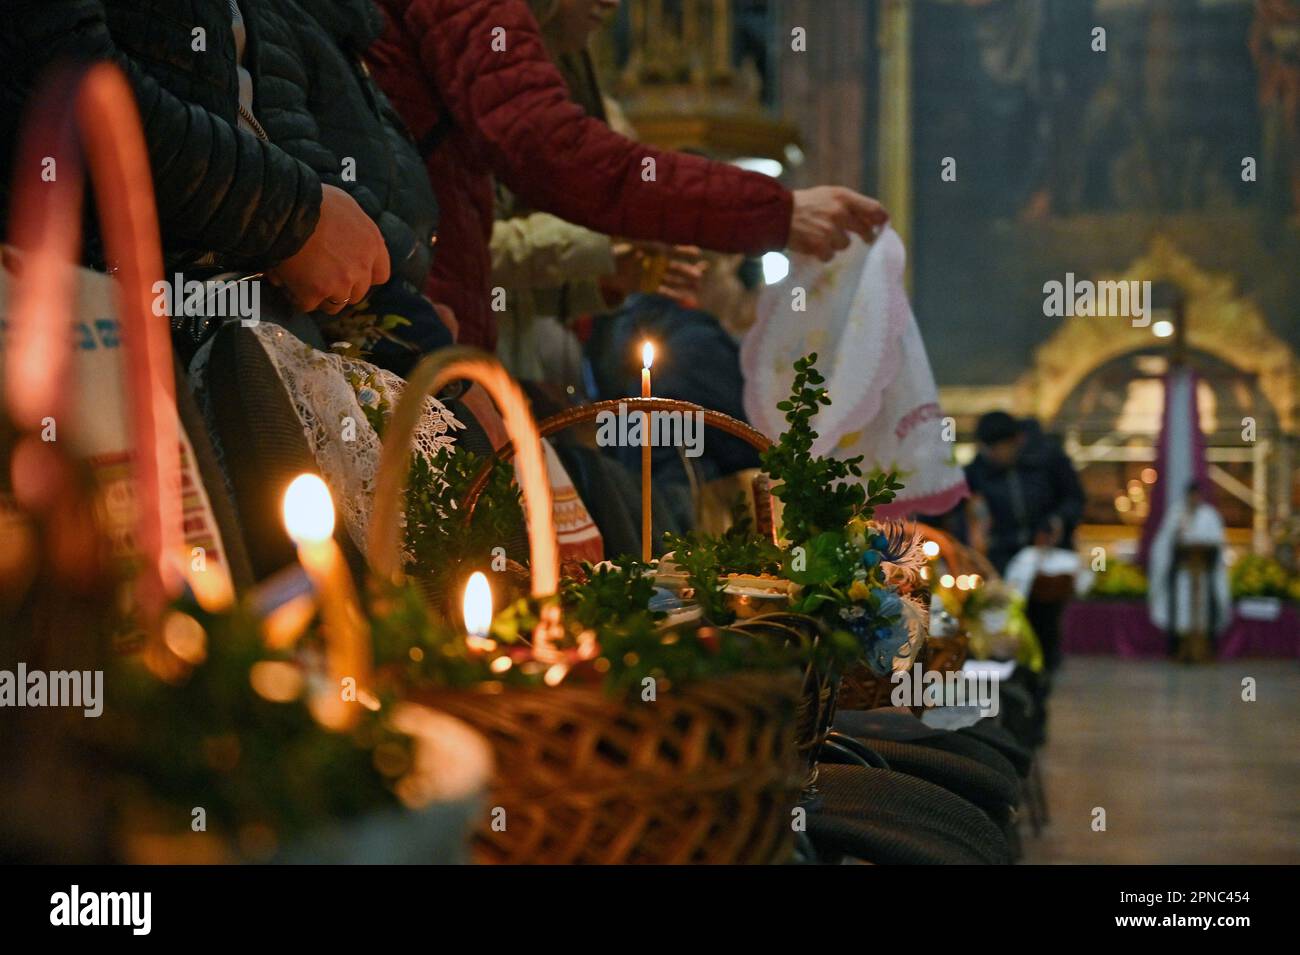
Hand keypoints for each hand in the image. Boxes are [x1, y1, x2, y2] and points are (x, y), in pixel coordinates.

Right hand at [267, 184, 389, 314]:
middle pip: (357, 293)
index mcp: (372, 245)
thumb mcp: (346, 206)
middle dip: (341, 288)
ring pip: (335, 304)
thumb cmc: (315, 200)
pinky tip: (287, 285)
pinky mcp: (316, 293)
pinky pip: (307, 305)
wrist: (289, 209)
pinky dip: (297, 298)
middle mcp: (361, 267)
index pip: (380, 275)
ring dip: (321, 298)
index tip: (352, 275)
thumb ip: (355, 227)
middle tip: (321, 279)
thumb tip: (350, 237)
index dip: (365, 277)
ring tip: (303, 284)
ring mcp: (340, 283)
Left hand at [603, 242, 706, 305]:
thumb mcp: (629, 246)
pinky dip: (674, 294)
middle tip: (700, 274)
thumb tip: (659, 245)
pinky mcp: (648, 288)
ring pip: (673, 280)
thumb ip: (644, 246)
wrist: (604, 268)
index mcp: (654, 251)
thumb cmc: (617, 253)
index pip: (673, 250)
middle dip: (688, 270)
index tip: (697, 252)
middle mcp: (656, 263)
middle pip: (676, 267)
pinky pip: (663, 291)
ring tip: (698, 286)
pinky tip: (685, 297)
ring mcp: (653, 276)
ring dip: (685, 283)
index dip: (685, 251)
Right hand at [788, 186, 888, 260]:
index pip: (874, 209)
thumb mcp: (828, 195)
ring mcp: (830, 229)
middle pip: (865, 230)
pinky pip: (830, 256)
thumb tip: (873, 217)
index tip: (883, 224)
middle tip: (867, 239)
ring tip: (822, 236)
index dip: (881, 218)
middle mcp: (839, 212)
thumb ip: (849, 204)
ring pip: (845, 245)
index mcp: (843, 196)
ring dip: (836, 244)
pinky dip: (822, 254)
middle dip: (867, 236)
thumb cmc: (805, 204)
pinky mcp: (820, 245)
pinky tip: (813, 246)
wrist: (777, 214)